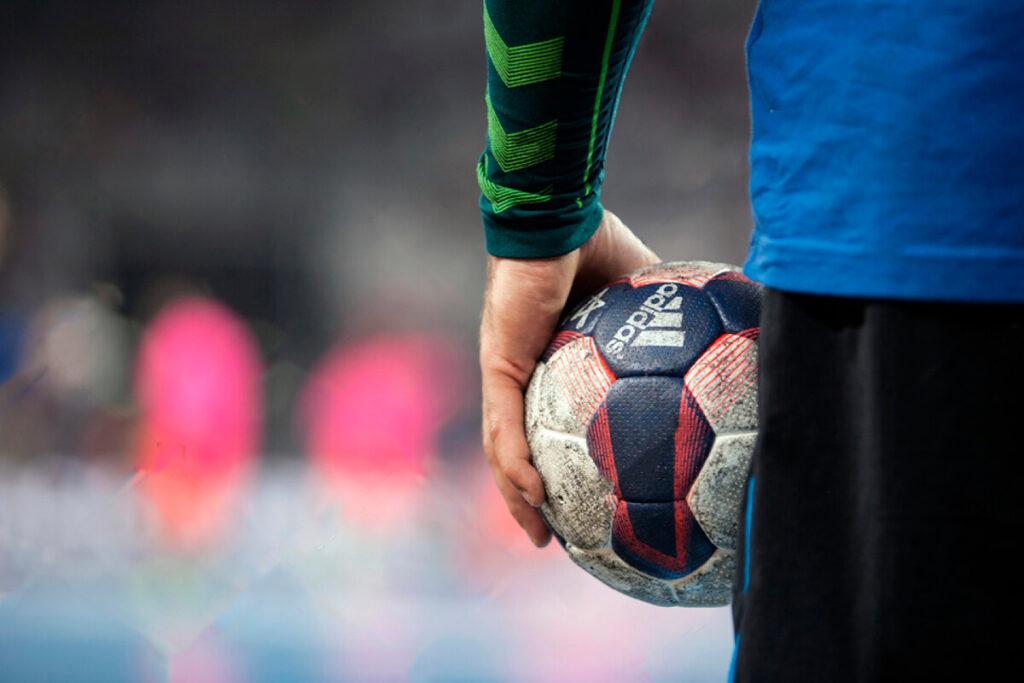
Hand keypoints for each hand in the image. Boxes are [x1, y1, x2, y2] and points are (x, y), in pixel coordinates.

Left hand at [480, 209, 659, 545]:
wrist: (559, 214)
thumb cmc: (594, 244)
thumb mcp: (643, 297)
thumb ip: (671, 325)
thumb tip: (727, 340)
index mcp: (547, 363)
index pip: (548, 424)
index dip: (557, 464)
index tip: (579, 497)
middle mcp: (519, 374)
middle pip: (516, 449)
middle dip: (528, 497)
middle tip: (549, 536)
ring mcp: (505, 370)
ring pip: (503, 447)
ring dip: (516, 494)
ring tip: (536, 536)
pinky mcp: (499, 362)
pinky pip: (503, 424)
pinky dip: (515, 462)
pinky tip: (532, 496)